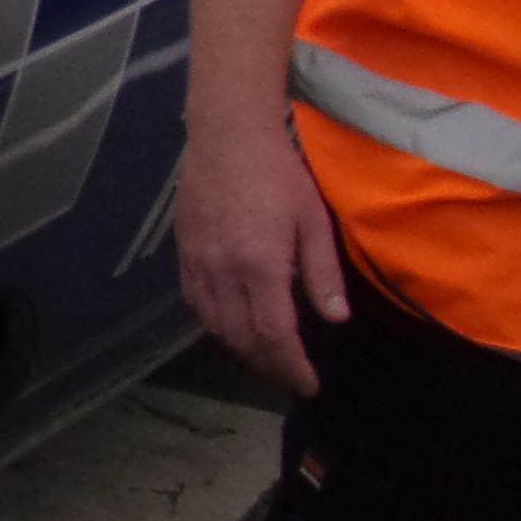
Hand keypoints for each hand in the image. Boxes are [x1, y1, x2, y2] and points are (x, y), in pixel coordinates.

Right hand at [177, 122, 348, 392]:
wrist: (228, 136)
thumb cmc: (280, 173)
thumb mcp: (314, 221)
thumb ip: (323, 273)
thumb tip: (336, 318)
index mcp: (262, 267)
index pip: (276, 335)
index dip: (292, 366)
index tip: (308, 384)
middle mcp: (225, 273)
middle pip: (243, 338)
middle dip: (269, 362)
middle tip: (290, 371)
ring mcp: (199, 263)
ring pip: (215, 324)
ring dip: (241, 346)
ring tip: (264, 351)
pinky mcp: (184, 251)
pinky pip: (195, 301)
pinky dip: (214, 321)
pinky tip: (230, 321)